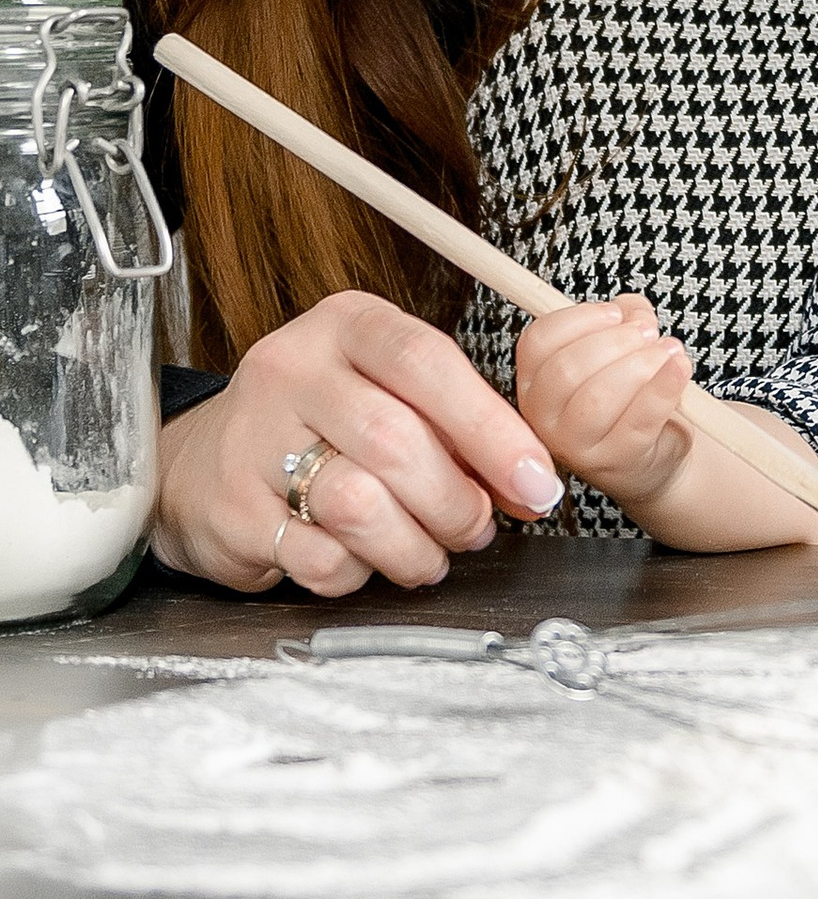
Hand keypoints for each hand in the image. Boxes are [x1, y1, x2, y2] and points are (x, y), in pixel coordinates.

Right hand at [152, 293, 565, 596]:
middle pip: (396, 441)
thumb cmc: (322, 423)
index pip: (428, 363)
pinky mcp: (231, 510)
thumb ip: (455, 422)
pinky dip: (359, 573)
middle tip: (476, 528)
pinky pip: (319, 557)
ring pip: (358, 505)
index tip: (534, 481)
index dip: (492, 429)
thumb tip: (529, 480)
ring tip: (429, 554)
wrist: (201, 462)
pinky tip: (365, 560)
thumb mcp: (386, 389)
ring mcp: (252, 438)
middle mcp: (293, 369)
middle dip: (456, 501)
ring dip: (414, 546)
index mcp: (347, 325)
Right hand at [513, 295, 690, 507]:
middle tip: (649, 333)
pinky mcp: (615, 461)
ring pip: (598, 397)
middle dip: (616, 341)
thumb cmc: (629, 396)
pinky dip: (664, 387)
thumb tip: (633, 310)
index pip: (538, 342)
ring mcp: (575, 446)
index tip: (615, 314)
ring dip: (641, 364)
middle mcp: (544, 417)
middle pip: (567, 369)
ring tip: (669, 353)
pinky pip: (639, 420)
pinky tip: (680, 368)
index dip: (579, 319)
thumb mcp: (620, 349)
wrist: (655, 452)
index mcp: (535, 381)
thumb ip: (624, 318)